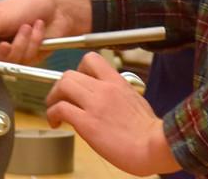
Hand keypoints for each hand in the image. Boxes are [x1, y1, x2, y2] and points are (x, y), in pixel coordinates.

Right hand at [0, 0, 91, 58]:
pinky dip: (32, 44)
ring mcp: (11, 51)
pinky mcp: (27, 58)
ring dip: (21, 44)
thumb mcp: (0, 15)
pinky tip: (37, 30)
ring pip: (8, 63)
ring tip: (28, 27)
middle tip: (7, 42)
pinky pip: (24, 61)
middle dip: (2, 52)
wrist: (60, 8)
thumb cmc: (30, 3)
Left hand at [45, 52, 181, 175]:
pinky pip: (60, 109)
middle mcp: (104, 89)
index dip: (78, 69)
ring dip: (53, 98)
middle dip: (61, 86)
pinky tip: (56, 123)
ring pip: (63, 85)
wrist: (155, 146)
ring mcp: (95, 105)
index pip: (91, 59)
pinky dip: (52, 114)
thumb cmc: (149, 131)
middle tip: (61, 99)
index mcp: (117, 82)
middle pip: (70, 73)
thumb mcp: (135, 101)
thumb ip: (118, 95)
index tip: (77, 82)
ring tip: (54, 110)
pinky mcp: (87, 123)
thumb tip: (106, 99)